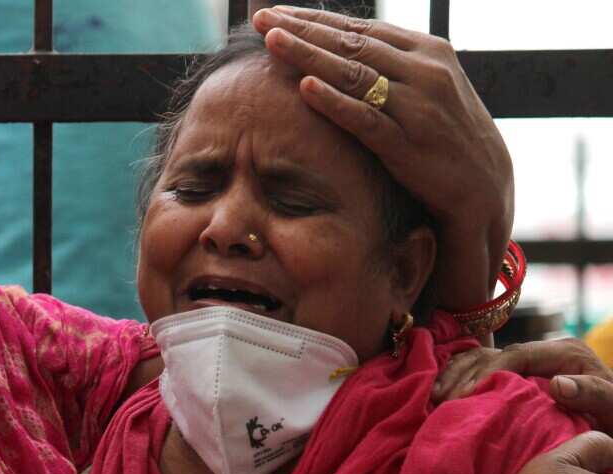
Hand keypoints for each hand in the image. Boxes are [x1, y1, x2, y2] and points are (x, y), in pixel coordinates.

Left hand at [251, 6, 512, 308]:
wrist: (484, 186)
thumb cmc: (444, 136)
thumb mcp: (422, 90)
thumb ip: (389, 68)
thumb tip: (339, 47)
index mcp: (427, 52)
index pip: (360, 28)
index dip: (314, 19)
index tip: (275, 12)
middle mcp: (424, 70)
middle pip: (351, 44)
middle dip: (302, 29)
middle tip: (260, 20)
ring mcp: (418, 106)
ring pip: (353, 73)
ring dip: (309, 55)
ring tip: (272, 42)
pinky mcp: (409, 143)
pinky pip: (365, 118)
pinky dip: (335, 102)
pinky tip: (305, 87)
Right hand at [433, 338, 612, 430]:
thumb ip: (593, 394)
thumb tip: (557, 384)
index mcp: (566, 352)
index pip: (516, 356)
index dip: (485, 373)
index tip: (462, 397)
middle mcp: (544, 350)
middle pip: (493, 355)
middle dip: (463, 376)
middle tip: (439, 401)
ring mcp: (528, 360)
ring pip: (481, 357)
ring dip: (454, 375)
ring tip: (433, 398)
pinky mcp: (517, 372)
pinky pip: (480, 366)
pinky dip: (458, 376)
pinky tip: (441, 393)